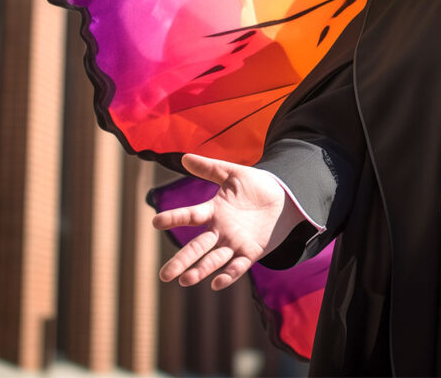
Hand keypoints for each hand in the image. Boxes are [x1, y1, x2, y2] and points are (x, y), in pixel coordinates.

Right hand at [153, 153, 299, 290]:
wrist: (285, 196)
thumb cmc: (256, 185)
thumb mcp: (233, 174)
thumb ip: (210, 168)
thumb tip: (184, 157)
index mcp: (214, 211)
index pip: (191, 215)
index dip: (175, 218)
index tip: (156, 222)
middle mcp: (220, 230)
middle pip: (198, 247)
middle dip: (181, 260)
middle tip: (164, 275)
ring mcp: (235, 242)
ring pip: (214, 259)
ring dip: (201, 270)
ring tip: (186, 280)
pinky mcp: (251, 252)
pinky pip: (238, 266)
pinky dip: (229, 274)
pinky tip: (217, 283)